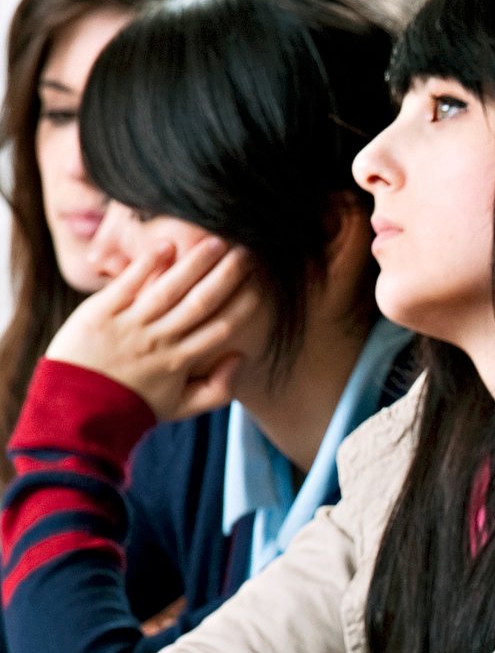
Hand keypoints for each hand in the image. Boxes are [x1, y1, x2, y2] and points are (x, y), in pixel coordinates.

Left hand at [45, 236, 257, 421]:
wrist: (75, 411)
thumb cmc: (131, 408)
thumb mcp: (180, 409)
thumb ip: (218, 390)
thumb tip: (241, 357)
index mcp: (181, 362)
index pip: (221, 328)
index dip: (244, 304)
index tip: (261, 285)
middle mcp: (159, 341)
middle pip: (201, 302)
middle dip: (227, 276)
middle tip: (246, 254)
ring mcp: (129, 325)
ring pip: (169, 289)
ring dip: (195, 263)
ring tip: (216, 241)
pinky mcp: (100, 313)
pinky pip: (128, 284)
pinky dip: (148, 264)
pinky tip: (168, 246)